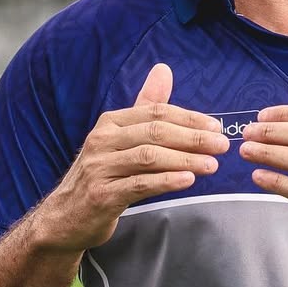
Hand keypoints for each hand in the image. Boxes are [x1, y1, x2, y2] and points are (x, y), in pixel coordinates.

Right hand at [34, 64, 228, 251]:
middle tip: (222, 145)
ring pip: (149, 157)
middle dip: (192, 138)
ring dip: (185, 160)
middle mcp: (102, 141)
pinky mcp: (103, 195)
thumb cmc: (101, 175)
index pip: (155, 112)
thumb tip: (164, 69)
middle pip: (154, 133)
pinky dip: (166, 181)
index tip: (216, 127)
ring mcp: (100, 168)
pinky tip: (188, 180)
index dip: (189, 118)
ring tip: (212, 164)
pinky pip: (139, 184)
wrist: (66, 217)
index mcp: (110, 123)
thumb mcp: (120, 138)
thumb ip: (144, 106)